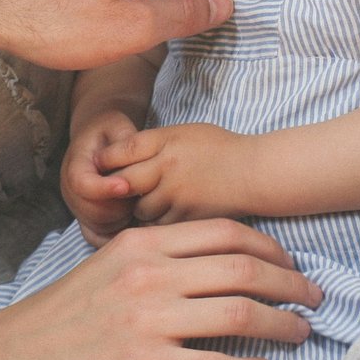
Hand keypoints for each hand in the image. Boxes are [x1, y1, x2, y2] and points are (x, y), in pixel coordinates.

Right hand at [0, 221, 318, 359]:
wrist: (19, 356)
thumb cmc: (68, 313)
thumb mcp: (109, 265)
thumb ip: (158, 256)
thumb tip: (217, 260)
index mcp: (142, 244)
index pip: (225, 234)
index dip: (272, 250)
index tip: (292, 267)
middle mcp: (148, 276)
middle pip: (243, 271)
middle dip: (292, 286)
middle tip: (315, 300)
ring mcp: (146, 320)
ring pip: (239, 316)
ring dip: (282, 325)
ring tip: (302, 334)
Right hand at [61, 105, 143, 244]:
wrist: (97, 140)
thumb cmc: (110, 132)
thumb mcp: (117, 125)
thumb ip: (124, 140)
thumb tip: (129, 158)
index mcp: (74, 164)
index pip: (82, 184)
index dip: (103, 189)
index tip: (126, 186)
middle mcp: (70, 190)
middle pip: (91, 211)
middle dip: (119, 206)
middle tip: (138, 193)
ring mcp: (76, 207)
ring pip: (97, 227)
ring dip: (120, 220)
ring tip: (136, 202)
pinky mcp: (85, 220)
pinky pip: (97, 238)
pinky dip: (115, 235)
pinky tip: (131, 221)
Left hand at [101, 122, 260, 224]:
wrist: (255, 172)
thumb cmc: (219, 149)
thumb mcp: (182, 133)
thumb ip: (151, 143)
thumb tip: (113, 158)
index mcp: (164, 141)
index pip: (118, 152)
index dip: (106, 161)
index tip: (104, 167)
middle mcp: (167, 167)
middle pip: (122, 183)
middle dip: (118, 188)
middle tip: (124, 191)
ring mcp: (177, 194)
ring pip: (139, 208)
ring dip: (140, 208)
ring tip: (152, 202)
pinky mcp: (187, 217)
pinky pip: (159, 225)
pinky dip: (159, 223)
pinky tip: (169, 215)